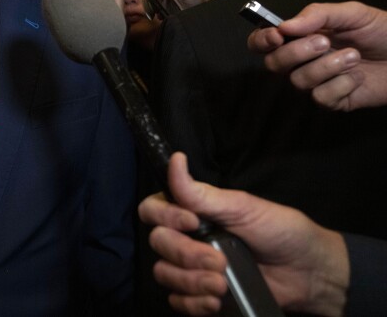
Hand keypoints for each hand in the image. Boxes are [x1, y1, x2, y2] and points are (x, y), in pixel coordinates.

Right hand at [138, 153, 348, 316]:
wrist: (309, 274)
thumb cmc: (281, 232)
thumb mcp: (243, 207)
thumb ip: (203, 193)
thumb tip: (175, 160)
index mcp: (192, 211)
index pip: (153, 210)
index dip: (165, 217)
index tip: (193, 223)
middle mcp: (186, 237)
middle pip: (158, 243)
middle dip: (186, 255)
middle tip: (218, 262)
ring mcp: (192, 268)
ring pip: (164, 273)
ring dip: (190, 281)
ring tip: (221, 285)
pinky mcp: (201, 294)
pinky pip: (176, 301)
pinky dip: (192, 303)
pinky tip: (215, 301)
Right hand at [247, 1, 386, 110]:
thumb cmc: (382, 32)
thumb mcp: (353, 13)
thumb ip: (318, 14)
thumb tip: (284, 25)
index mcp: (300, 36)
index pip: (262, 41)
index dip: (262, 40)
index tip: (278, 35)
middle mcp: (301, 60)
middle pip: (273, 64)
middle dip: (297, 52)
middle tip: (324, 42)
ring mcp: (316, 82)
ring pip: (298, 81)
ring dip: (328, 66)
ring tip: (354, 56)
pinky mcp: (332, 100)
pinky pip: (321, 97)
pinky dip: (342, 84)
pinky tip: (358, 76)